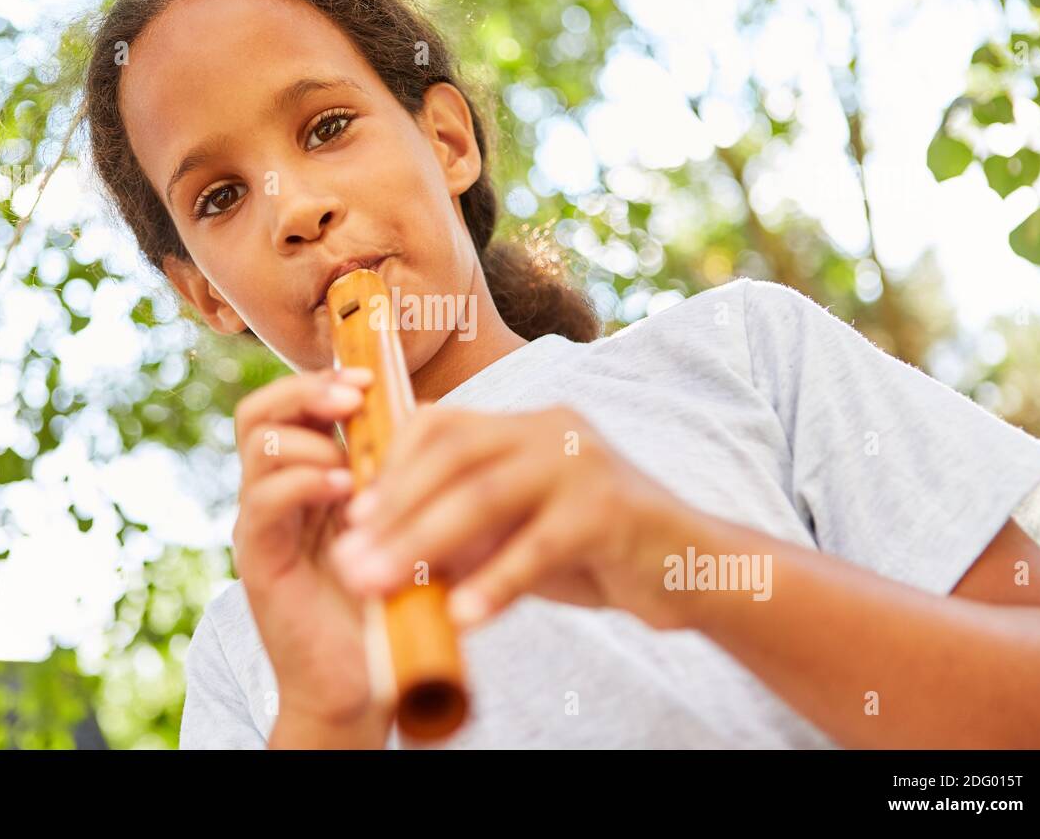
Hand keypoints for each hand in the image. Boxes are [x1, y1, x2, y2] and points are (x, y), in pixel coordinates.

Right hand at [229, 364, 391, 743]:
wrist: (365, 679)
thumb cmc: (389, 595)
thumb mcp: (400, 518)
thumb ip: (398, 472)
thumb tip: (431, 411)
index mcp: (304, 476)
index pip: (288, 404)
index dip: (321, 378)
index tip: (368, 375)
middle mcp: (273, 492)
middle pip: (259, 411)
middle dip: (306, 390)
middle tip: (353, 395)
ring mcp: (261, 524)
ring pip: (256, 445)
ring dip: (308, 438)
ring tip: (351, 461)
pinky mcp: (258, 560)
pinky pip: (262, 501)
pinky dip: (302, 482)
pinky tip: (343, 490)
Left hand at [328, 404, 703, 630]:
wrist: (690, 568)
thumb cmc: (593, 550)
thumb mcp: (517, 531)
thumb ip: (462, 530)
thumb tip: (377, 549)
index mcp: (526, 426)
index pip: (442, 423)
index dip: (391, 465)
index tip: (353, 514)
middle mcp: (552, 429)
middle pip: (454, 457)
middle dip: (395, 511)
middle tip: (350, 560)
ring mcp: (584, 464)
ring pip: (487, 495)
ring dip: (424, 543)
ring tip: (380, 586)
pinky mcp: (613, 510)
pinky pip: (541, 545)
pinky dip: (497, 582)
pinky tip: (462, 616)